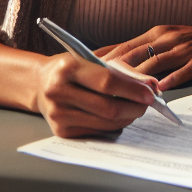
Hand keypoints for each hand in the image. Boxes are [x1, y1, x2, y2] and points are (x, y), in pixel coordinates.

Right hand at [31, 51, 160, 138]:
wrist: (39, 84)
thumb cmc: (71, 69)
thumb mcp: (90, 59)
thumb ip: (120, 70)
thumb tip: (151, 85)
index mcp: (67, 68)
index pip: (107, 82)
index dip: (133, 89)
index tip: (151, 93)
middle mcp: (58, 92)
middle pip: (108, 107)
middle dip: (135, 107)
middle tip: (148, 103)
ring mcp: (58, 115)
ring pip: (106, 123)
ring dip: (128, 117)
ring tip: (136, 108)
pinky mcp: (61, 132)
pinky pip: (98, 131)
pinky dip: (115, 125)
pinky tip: (119, 116)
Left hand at [97, 22, 191, 89]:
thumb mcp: (171, 40)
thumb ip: (147, 52)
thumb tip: (119, 64)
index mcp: (157, 34)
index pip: (124, 46)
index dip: (103, 57)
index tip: (81, 67)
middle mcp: (167, 38)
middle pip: (135, 55)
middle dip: (113, 70)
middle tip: (92, 84)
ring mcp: (185, 48)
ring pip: (155, 64)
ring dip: (138, 79)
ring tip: (120, 92)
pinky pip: (184, 71)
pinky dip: (171, 80)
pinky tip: (160, 91)